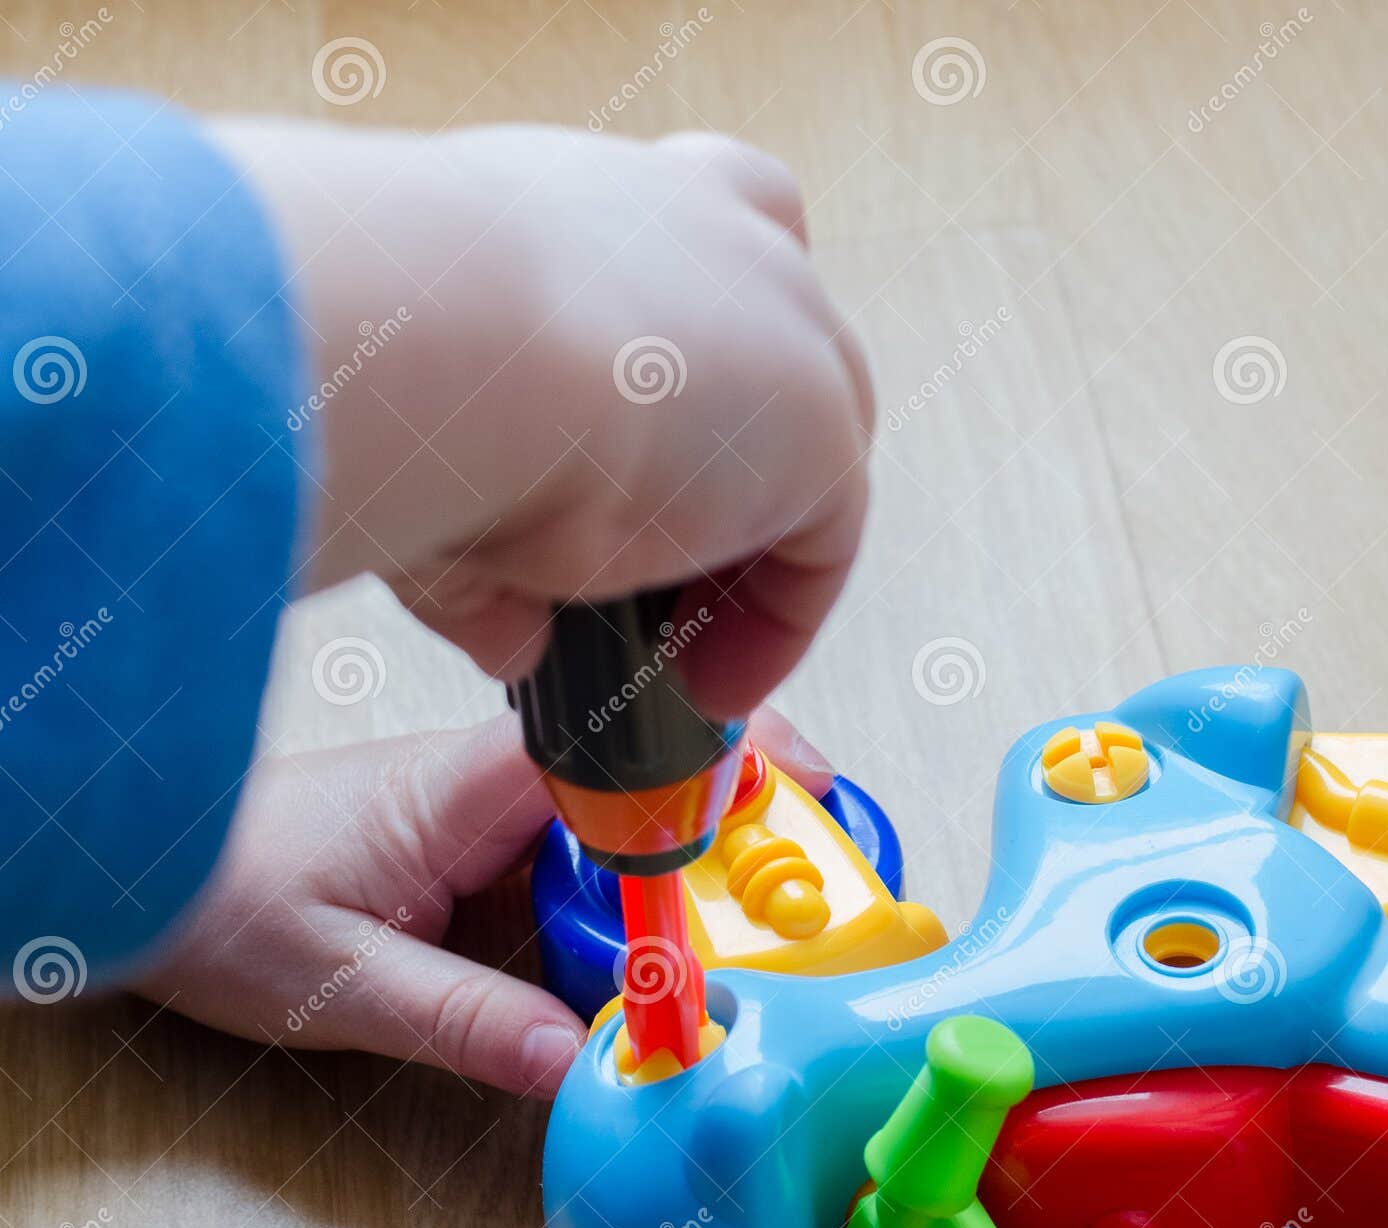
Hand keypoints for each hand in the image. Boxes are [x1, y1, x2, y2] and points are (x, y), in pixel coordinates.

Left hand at [132, 707, 832, 1096]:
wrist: (147, 872)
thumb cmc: (215, 900)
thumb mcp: (338, 983)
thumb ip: (465, 1021)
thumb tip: (583, 1061)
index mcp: (468, 787)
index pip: (629, 747)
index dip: (733, 759)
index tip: (814, 801)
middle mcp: (496, 786)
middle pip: (660, 777)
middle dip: (752, 822)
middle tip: (823, 894)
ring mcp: (496, 815)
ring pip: (635, 824)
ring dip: (707, 870)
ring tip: (775, 937)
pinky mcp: (489, 850)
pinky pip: (596, 865)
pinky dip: (651, 904)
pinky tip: (676, 960)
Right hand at [211, 120, 873, 716]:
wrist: (429, 341)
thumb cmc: (385, 356)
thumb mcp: (425, 446)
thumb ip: (484, 539)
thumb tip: (511, 636)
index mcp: (604, 206)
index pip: (693, 252)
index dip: (686, 367)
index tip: (642, 478)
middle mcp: (709, 229)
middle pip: (775, 353)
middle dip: (732, 471)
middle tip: (664, 586)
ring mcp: (784, 319)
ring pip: (808, 451)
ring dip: (753, 553)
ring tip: (681, 653)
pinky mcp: (821, 424)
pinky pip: (823, 548)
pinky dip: (774, 626)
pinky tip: (705, 683)